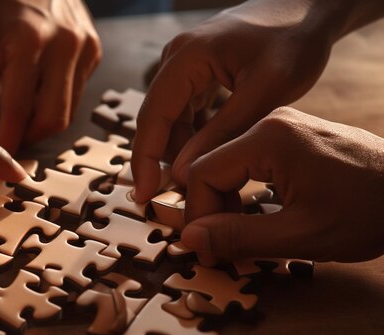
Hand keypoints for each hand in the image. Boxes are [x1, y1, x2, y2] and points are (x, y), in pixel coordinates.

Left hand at [0, 0, 100, 154]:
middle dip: (28, 138)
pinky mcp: (95, 52)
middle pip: (52, 119)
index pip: (17, 108)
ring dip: (41, 123)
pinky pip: (76, 93)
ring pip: (67, 111)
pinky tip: (38, 91)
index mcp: (28, 41)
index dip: (6, 139)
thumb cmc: (1, 0)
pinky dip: (55, 102)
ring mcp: (85, 49)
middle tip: (8, 139)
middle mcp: (64, 46)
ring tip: (19, 117)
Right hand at [132, 0, 338, 201]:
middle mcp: (176, 59)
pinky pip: (185, 112)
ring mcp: (185, 66)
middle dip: (161, 159)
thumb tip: (183, 172)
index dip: (145, 159)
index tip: (145, 194)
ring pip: (170, 119)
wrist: (308, 8)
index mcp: (186, 57)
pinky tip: (208, 155)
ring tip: (198, 181)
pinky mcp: (197, 74)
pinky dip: (193, 136)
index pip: (153, 116)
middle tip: (174, 198)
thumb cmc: (293, 40)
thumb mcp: (264, 91)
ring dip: (180, 149)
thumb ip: (222, 132)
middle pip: (157, 120)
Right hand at [181, 107, 383, 264]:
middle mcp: (270, 122)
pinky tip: (257, 215)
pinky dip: (244, 192)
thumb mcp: (302, 235)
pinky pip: (249, 163)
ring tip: (239, 236)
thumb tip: (188, 237)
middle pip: (212, 166)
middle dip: (210, 210)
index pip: (202, 172)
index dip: (197, 214)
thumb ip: (239, 237)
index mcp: (268, 137)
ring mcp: (282, 126)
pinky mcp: (292, 136)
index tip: (206, 249)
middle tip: (219, 248)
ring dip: (226, 203)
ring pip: (229, 165)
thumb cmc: (370, 212)